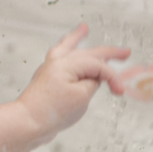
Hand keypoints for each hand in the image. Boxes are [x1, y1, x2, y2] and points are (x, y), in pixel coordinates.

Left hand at [17, 24, 129, 138]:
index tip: (119, 91)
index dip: (113, 78)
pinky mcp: (47, 78)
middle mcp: (58, 61)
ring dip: (78, 39)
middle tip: (125, 53)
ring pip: (68, 48)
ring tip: (84, 29)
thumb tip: (95, 78)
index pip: (99, 66)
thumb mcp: (81, 97)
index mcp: (68, 63)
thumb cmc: (51, 111)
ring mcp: (50, 68)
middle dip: (108, 53)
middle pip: (88, 53)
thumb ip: (92, 83)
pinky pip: (59, 57)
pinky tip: (67, 50)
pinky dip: (66, 50)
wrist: (27, 122)